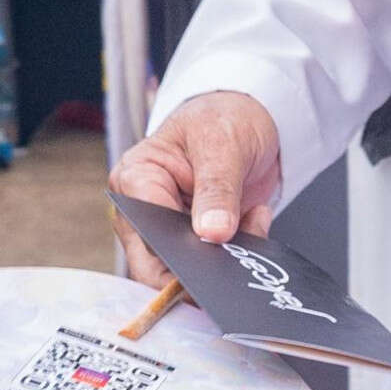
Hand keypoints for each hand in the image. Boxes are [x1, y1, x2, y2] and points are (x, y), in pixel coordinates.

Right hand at [108, 91, 280, 284]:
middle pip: (157, 265)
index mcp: (135, 178)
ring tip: (253, 222)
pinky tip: (255, 219)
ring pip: (187, 272)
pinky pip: (214, 266)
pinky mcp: (197, 242)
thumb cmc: (222, 118)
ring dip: (226, 259)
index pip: (147, 231)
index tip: (212, 252)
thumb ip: (217, 188)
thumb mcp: (221, 142)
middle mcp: (144, 212)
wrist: (247, 120)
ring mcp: (170, 231)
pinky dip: (240, 253)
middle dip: (200, 267)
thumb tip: (212, 233)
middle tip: (236, 259)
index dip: (176, 251)